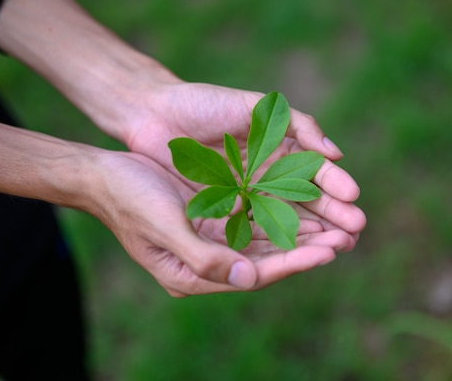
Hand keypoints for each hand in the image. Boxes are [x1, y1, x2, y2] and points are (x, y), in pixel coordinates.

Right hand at [91, 150, 359, 296]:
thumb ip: (204, 257)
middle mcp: (209, 258)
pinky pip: (254, 215)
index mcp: (194, 273)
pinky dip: (281, 210)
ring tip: (339, 223)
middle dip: (309, 246)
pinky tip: (306, 203)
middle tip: (350, 236)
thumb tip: (249, 277)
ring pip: (267, 236)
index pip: (255, 272)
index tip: (329, 252)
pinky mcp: (213, 213)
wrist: (102, 173)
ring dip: (302, 229)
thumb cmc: (128, 199)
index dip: (293, 262)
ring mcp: (212, 236)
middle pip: (269, 256)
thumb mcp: (163, 228)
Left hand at [121, 81, 365, 250]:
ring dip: (312, 234)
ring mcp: (247, 196)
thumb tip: (335, 154)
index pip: (316, 172)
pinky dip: (275, 240)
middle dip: (332, 216)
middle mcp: (268, 176)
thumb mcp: (254, 106)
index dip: (335, 186)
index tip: (353, 199)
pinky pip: (254, 229)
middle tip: (354, 234)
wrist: (153, 115)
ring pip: (286, 218)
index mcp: (280, 149)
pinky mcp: (224, 212)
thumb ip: (298, 125)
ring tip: (335, 247)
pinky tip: (294, 252)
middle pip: (307, 200)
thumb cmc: (204, 104)